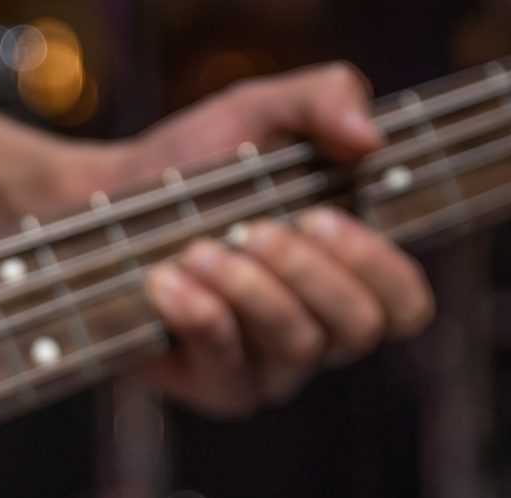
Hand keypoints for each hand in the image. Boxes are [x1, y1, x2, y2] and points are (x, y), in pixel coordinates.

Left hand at [103, 65, 435, 418]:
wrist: (105, 199)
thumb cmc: (199, 162)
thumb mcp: (262, 109)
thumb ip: (327, 98)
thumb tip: (368, 138)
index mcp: (348, 274)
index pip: (405, 306)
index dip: (380, 269)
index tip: (325, 216)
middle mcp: (320, 329)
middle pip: (357, 330)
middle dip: (310, 274)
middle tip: (256, 229)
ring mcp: (269, 367)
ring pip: (295, 346)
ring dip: (249, 290)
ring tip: (197, 248)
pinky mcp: (214, 387)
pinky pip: (228, 367)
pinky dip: (201, 317)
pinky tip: (167, 281)